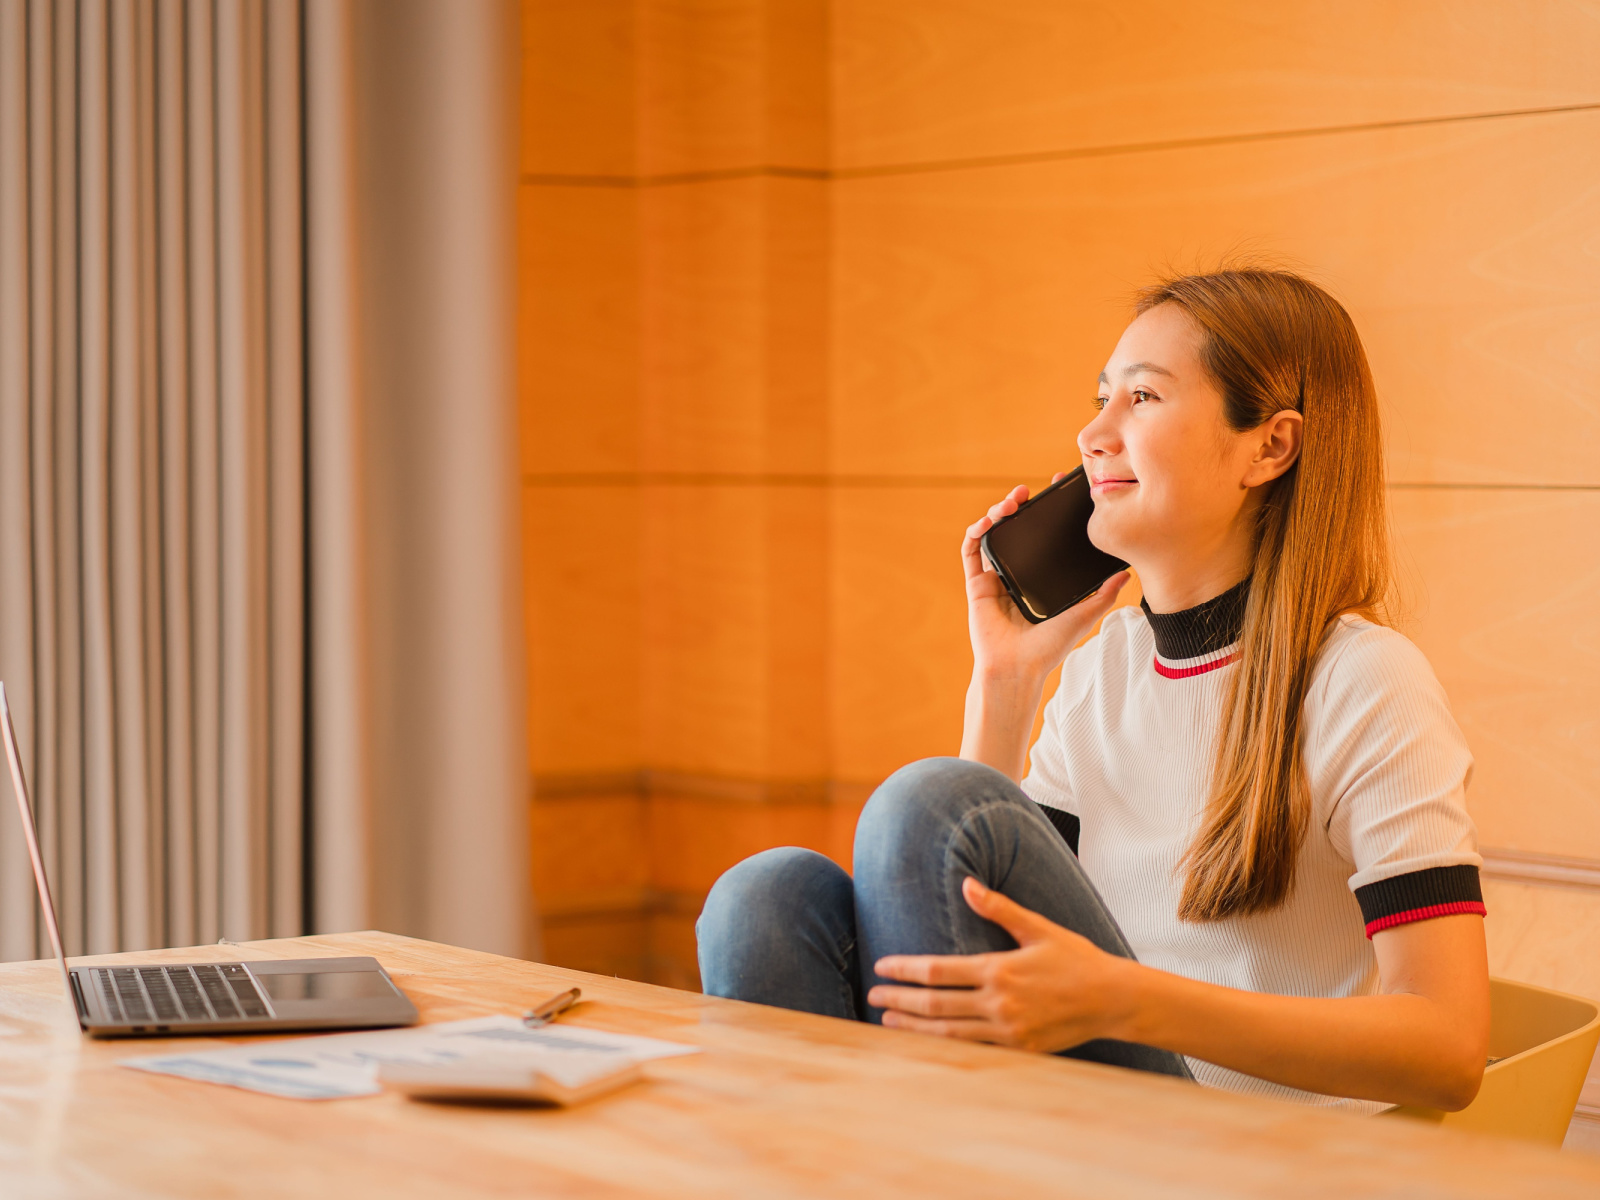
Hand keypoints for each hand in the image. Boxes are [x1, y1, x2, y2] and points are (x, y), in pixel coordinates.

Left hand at [867, 877, 1135, 1053]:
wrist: (1113, 1000)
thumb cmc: (1077, 959)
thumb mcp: (1039, 928)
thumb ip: (999, 908)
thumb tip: (967, 884)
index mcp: (999, 969)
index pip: (939, 971)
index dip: (906, 970)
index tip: (882, 967)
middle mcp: (999, 1002)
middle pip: (936, 1004)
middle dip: (899, 1001)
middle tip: (872, 996)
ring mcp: (1008, 1030)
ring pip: (948, 1033)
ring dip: (913, 1028)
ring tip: (887, 1023)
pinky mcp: (1018, 1049)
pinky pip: (972, 1050)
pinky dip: (943, 1047)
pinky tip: (925, 1043)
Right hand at [963, 477, 1128, 685]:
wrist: (1018, 667)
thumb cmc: (1048, 648)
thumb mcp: (1084, 615)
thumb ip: (1104, 594)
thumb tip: (1127, 573)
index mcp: (1040, 576)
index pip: (1044, 536)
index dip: (1049, 511)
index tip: (1058, 490)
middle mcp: (1017, 573)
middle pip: (1017, 529)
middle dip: (1021, 505)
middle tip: (1032, 491)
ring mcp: (996, 577)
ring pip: (993, 534)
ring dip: (998, 512)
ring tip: (1011, 502)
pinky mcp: (977, 584)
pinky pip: (971, 551)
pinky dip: (977, 532)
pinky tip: (989, 521)